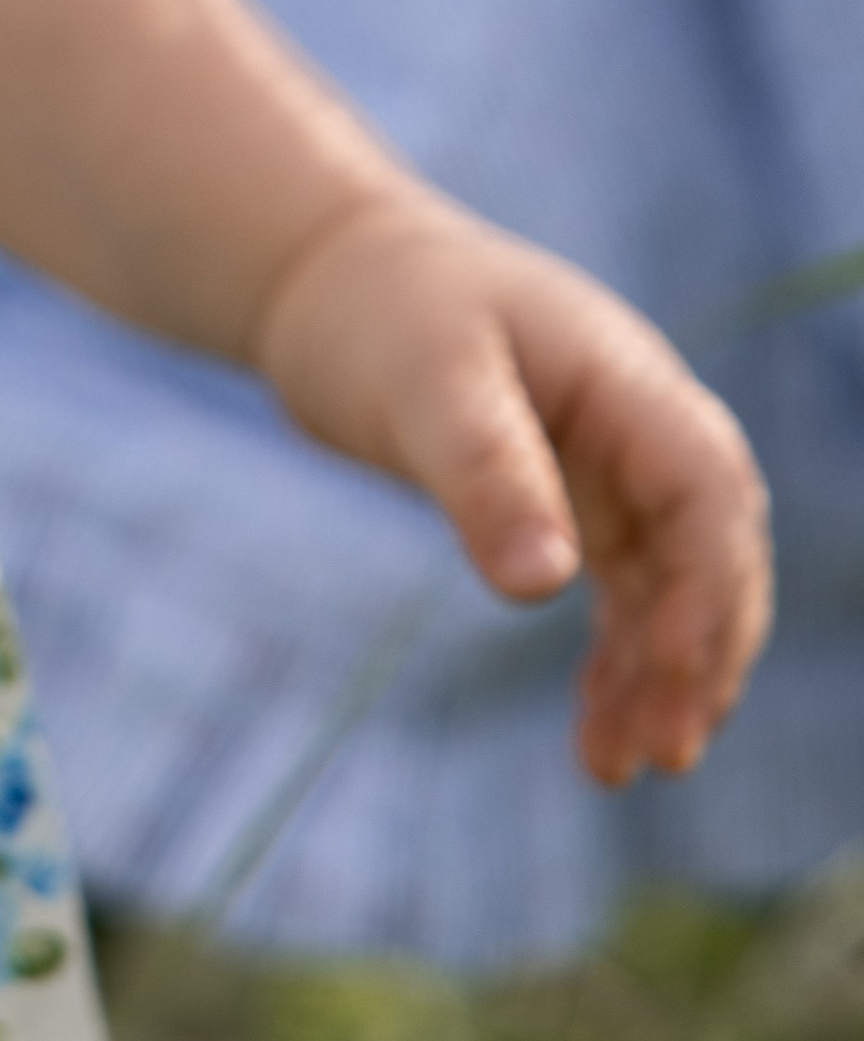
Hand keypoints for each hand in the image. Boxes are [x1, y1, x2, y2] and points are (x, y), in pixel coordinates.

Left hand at [253, 191, 772, 785]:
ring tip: (614, 766)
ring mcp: (610, 466)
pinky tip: (596, 727)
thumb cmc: (380, 309)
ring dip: (662, 675)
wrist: (328, 275)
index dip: (709, 584)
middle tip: (662, 755)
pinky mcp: (568, 500)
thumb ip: (485, 475)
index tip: (674, 671)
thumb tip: (544, 587)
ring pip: (671, 586)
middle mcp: (638, 425)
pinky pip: (624, 593)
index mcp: (624, 380)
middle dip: (701, 653)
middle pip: (712, 550)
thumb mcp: (426, 384)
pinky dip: (620, 660)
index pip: (707, 488)